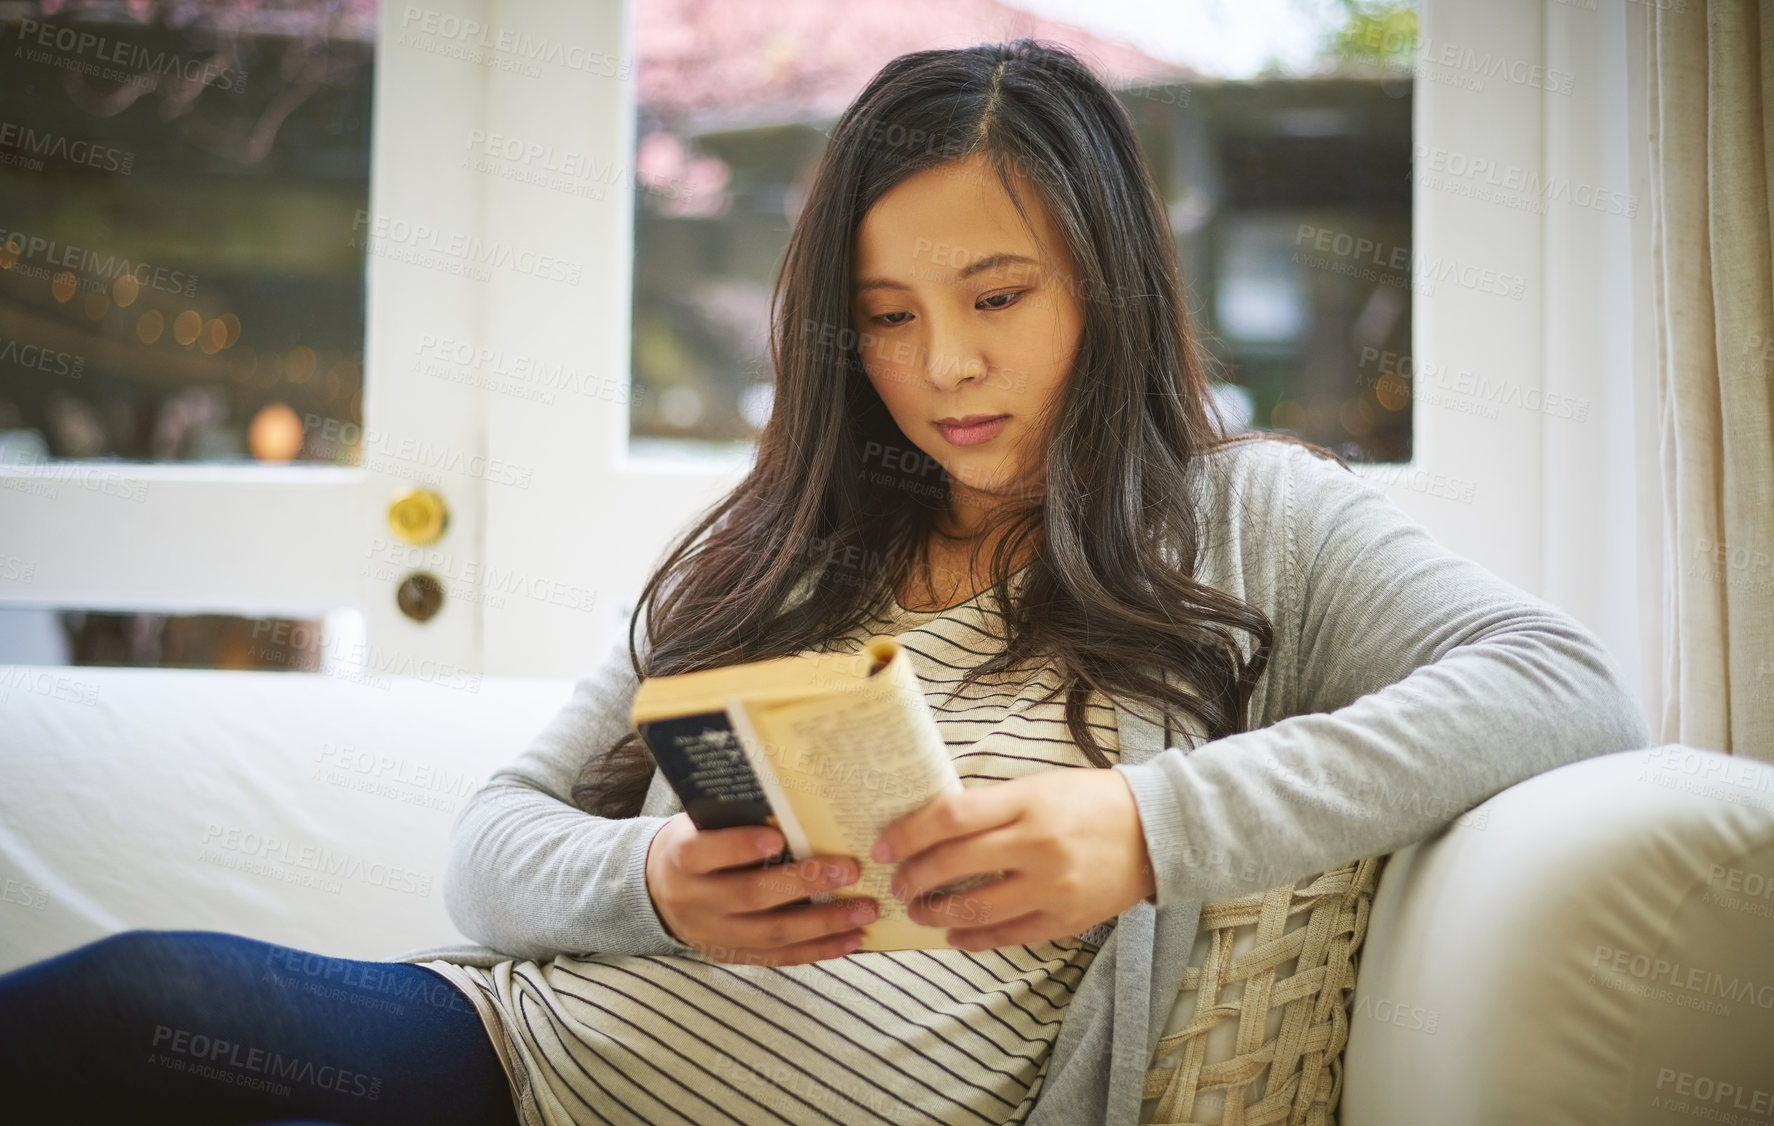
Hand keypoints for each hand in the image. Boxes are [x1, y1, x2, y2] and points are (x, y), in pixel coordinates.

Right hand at [644, 813, 880, 965]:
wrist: (657, 891)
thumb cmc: (696, 842)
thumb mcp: (701, 823)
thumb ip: (735, 817)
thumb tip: (797, 800)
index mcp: (681, 859)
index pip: (703, 853)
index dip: (738, 847)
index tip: (777, 836)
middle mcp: (695, 900)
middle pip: (750, 895)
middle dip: (804, 883)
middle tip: (850, 870)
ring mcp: (714, 934)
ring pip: (771, 934)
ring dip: (824, 924)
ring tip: (865, 911)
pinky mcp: (733, 956)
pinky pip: (779, 958)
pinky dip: (818, 950)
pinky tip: (851, 941)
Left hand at [870, 769, 1155, 950]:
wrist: (1157, 830)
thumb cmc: (1091, 800)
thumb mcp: (1039, 786)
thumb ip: (991, 806)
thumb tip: (932, 825)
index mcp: (1027, 801)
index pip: (950, 816)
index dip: (908, 833)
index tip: (883, 846)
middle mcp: (1037, 844)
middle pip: (954, 864)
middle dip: (913, 877)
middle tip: (896, 882)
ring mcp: (1052, 886)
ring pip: (975, 908)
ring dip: (936, 913)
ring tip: (919, 911)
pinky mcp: (1065, 919)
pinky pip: (1007, 936)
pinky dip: (974, 938)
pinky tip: (955, 933)